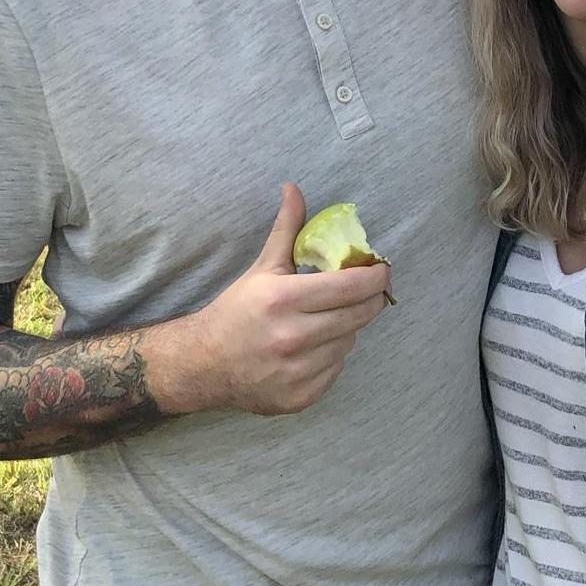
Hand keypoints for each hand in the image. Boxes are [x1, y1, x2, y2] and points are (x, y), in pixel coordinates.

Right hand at [147, 184, 391, 415]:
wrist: (204, 364)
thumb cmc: (237, 310)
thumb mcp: (263, 267)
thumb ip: (287, 229)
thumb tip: (294, 188)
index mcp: (283, 299)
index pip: (351, 286)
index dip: (374, 276)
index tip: (381, 269)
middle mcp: (292, 337)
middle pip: (358, 315)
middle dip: (370, 300)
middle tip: (370, 290)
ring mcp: (297, 371)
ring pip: (349, 342)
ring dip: (348, 327)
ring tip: (332, 318)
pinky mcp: (301, 397)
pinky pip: (337, 369)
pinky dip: (333, 355)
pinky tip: (316, 346)